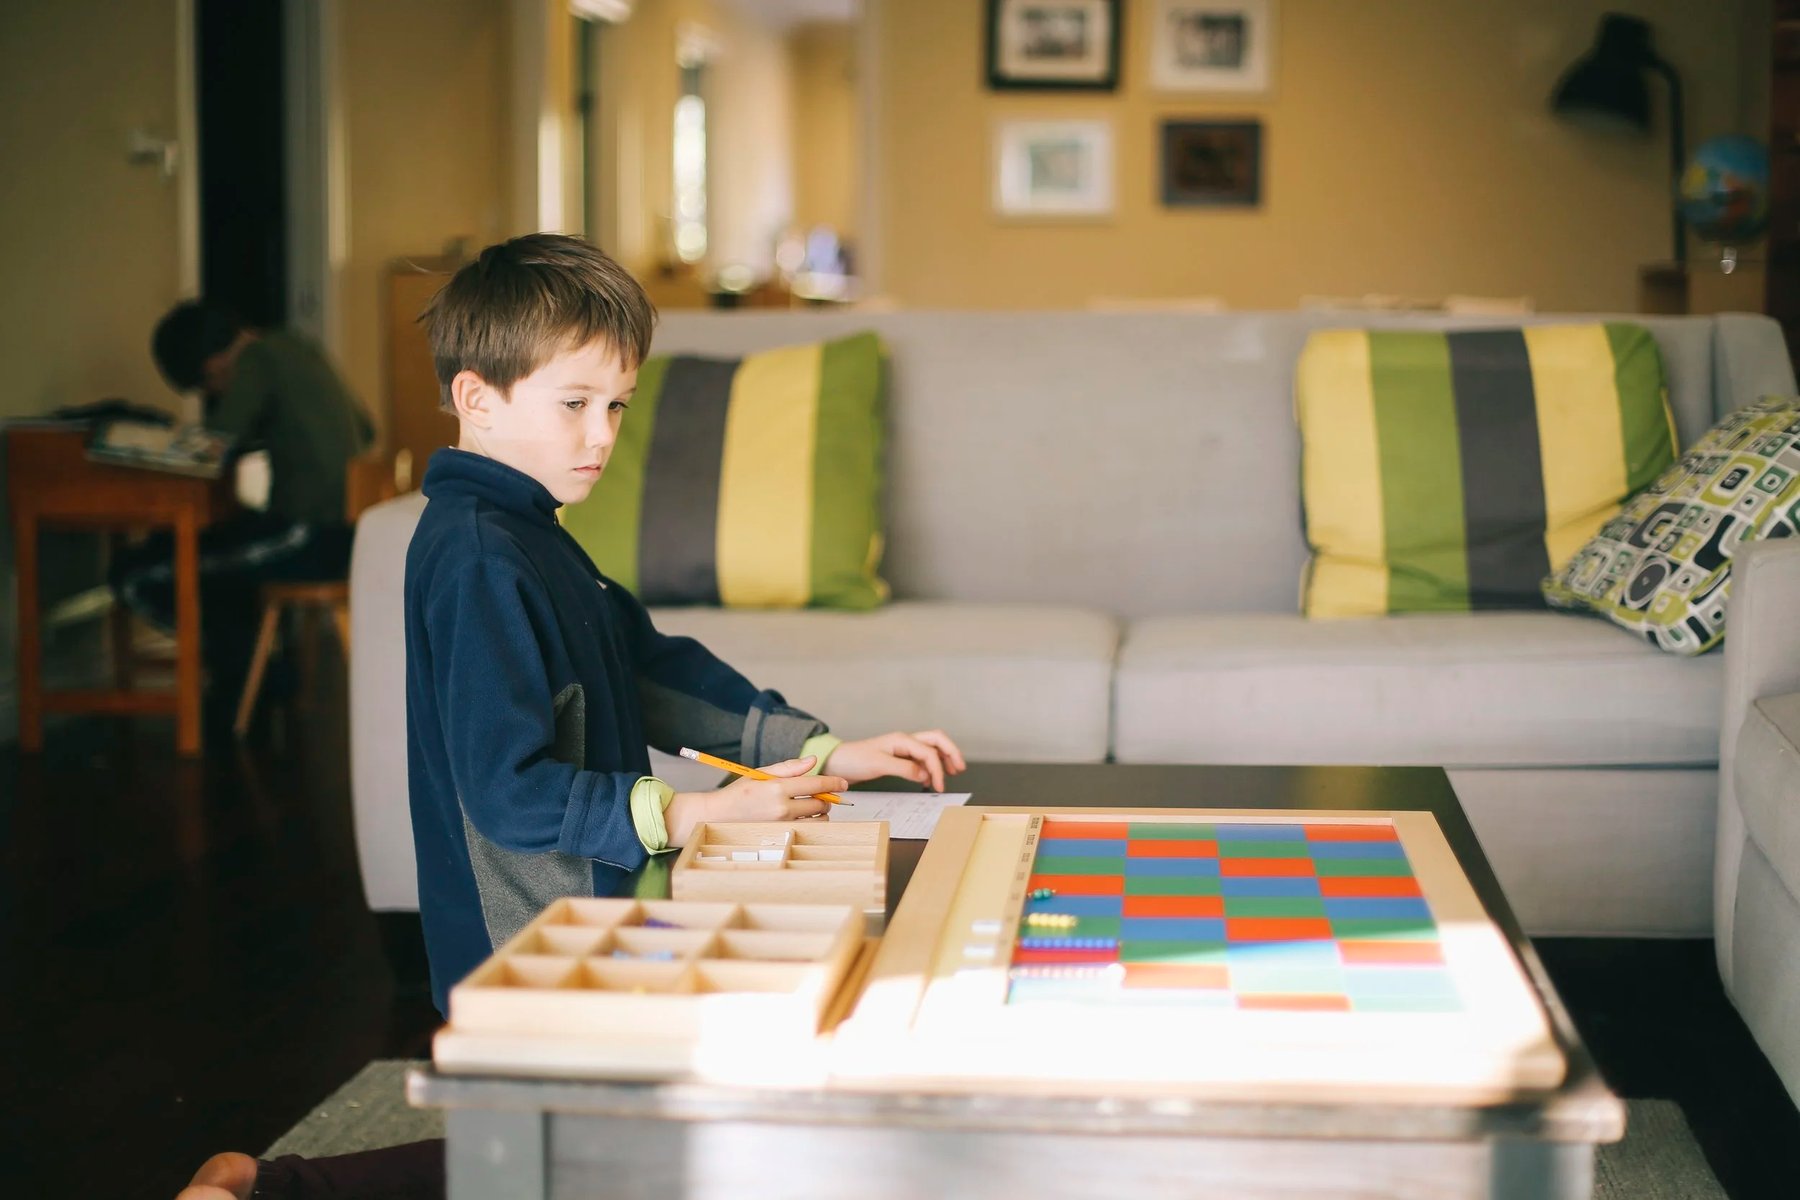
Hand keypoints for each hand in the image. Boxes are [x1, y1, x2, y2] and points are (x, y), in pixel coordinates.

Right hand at [664, 756, 847, 847]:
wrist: (716, 816)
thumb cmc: (739, 793)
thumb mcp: (762, 774)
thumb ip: (789, 768)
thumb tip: (813, 761)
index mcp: (778, 788)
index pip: (816, 784)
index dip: (834, 783)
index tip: (844, 783)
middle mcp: (782, 808)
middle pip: (820, 804)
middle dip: (826, 798)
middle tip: (821, 795)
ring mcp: (781, 825)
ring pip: (816, 820)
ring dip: (819, 813)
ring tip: (809, 807)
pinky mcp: (780, 836)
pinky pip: (805, 830)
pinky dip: (809, 823)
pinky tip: (800, 817)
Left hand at [827, 730, 966, 791]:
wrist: (837, 762)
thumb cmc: (854, 760)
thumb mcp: (879, 764)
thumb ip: (903, 768)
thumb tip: (924, 774)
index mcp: (902, 740)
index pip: (929, 752)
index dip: (938, 769)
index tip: (939, 787)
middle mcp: (905, 742)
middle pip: (937, 740)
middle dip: (951, 752)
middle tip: (960, 768)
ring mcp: (902, 749)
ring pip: (931, 748)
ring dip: (942, 759)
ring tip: (950, 773)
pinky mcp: (898, 758)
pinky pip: (921, 758)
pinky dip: (929, 767)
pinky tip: (929, 779)